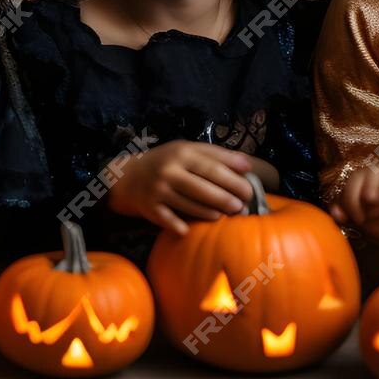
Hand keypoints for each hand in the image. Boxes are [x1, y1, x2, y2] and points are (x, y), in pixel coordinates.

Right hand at [107, 140, 256, 234]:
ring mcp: (159, 190)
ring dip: (212, 213)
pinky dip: (183, 227)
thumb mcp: (187, 150)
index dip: (234, 179)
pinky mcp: (151, 209)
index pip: (213, 167)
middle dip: (228, 199)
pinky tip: (191, 229)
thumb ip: (215, 155)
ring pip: (192, 207)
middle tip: (242, 206)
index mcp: (181, 153)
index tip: (250, 188)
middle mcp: (169, 170)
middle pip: (204, 189)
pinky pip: (171, 222)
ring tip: (225, 215)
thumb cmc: (167, 162)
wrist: (128, 176)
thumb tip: (247, 165)